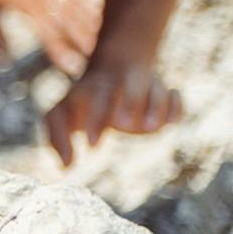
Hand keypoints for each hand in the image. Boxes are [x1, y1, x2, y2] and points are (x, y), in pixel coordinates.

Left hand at [0, 0, 100, 75]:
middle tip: (102, 61)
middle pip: (72, 24)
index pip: (49, 34)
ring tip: (111, 42)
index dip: (61, 52)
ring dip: (95, 26)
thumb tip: (2, 60)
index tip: (74, 68)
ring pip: (81, 9)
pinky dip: (92, 3)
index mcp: (28, 7)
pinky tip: (105, 14)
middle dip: (87, 43)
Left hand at [42, 52, 182, 167]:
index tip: (91, 145)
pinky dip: (175, 105)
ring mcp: (145, 85)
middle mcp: (121, 84)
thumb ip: (58, 138)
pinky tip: (171, 119)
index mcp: (94, 88)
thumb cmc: (82, 102)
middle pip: (128, 89)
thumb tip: (66, 167)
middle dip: (129, 104)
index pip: (93, 101)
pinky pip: (175, 96)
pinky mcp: (165, 93)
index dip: (94, 122)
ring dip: (155, 106)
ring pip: (154, 89)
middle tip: (123, 124)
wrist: (113, 66)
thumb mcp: (61, 115)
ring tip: (150, 126)